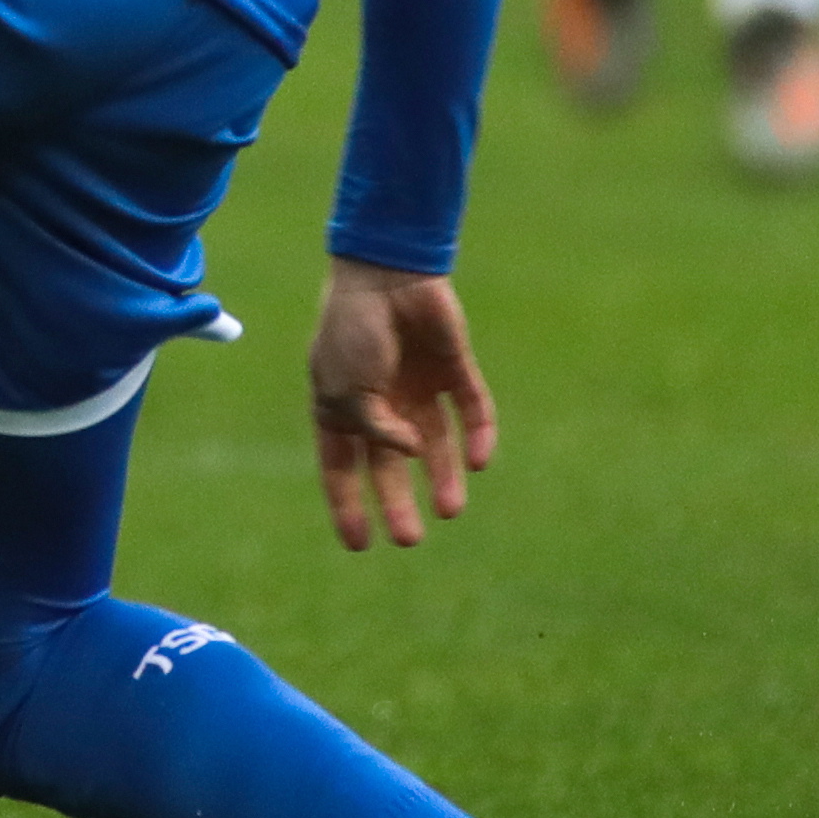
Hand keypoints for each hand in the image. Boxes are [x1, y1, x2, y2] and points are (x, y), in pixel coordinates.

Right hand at [308, 258, 498, 551]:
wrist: (386, 272)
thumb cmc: (352, 329)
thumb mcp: (345, 388)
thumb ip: (375, 428)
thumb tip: (412, 453)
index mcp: (339, 406)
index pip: (341, 467)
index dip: (348, 504)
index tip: (360, 545)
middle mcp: (380, 403)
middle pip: (391, 465)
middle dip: (398, 502)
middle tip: (411, 539)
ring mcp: (418, 387)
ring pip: (435, 445)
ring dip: (443, 478)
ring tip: (450, 510)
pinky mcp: (453, 370)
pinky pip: (470, 410)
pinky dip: (477, 436)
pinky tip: (478, 462)